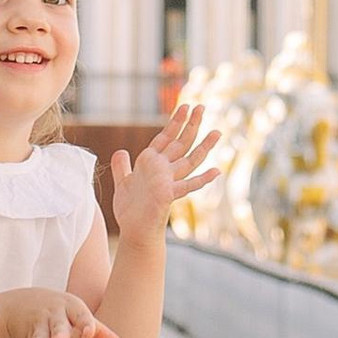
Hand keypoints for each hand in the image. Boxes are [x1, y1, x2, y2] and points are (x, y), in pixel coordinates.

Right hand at [2, 287, 119, 337]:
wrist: (19, 302)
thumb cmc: (60, 313)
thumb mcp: (78, 317)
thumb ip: (98, 331)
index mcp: (72, 310)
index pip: (81, 317)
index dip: (86, 324)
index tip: (89, 333)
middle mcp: (54, 316)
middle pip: (58, 325)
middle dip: (59, 334)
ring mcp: (38, 326)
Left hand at [112, 104, 221, 243]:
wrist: (134, 232)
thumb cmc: (130, 211)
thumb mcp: (122, 183)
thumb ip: (122, 167)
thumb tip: (120, 152)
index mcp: (151, 163)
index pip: (165, 137)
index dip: (175, 122)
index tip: (185, 106)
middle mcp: (163, 170)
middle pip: (180, 143)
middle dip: (191, 125)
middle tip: (202, 106)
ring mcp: (168, 182)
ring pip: (189, 160)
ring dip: (203, 146)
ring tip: (217, 132)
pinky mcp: (169, 195)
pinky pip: (188, 186)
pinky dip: (202, 179)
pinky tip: (216, 172)